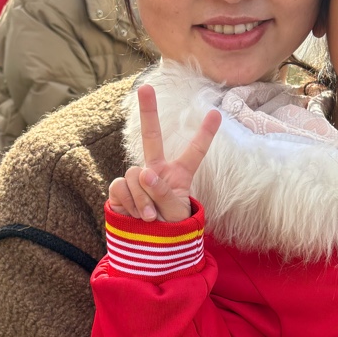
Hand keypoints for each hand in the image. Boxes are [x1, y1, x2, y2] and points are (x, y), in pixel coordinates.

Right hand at [107, 84, 220, 221]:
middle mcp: (157, 172)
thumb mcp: (175, 215)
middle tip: (145, 87)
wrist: (149, 249)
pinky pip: (120, 187)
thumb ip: (162, 194)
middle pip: (151, 137)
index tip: (217, 112)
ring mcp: (137, 180)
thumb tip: (145, 173)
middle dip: (148, 112)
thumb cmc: (170, 231)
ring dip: (142, 199)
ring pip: (136, 176)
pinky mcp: (120, 190)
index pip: (195, 152)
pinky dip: (128, 203)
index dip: (205, 134)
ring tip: (150, 218)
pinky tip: (134, 216)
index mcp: (179, 175)